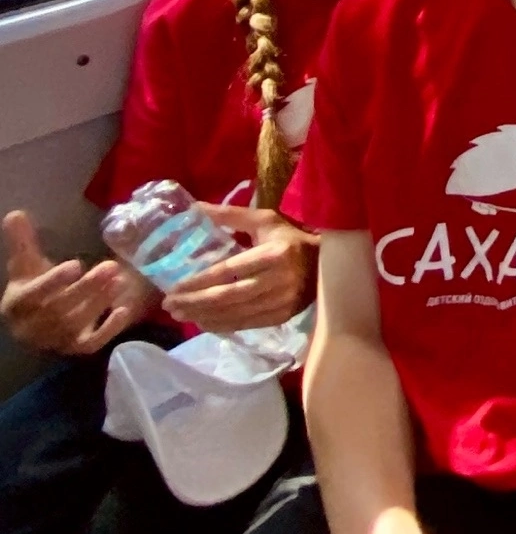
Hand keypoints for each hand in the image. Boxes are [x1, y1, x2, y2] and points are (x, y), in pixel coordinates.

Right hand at [3, 210, 150, 355]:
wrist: (34, 322)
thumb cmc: (33, 287)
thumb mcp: (25, 265)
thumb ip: (22, 242)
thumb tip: (16, 213)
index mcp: (17, 304)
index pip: (33, 295)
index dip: (53, 281)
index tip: (76, 264)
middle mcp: (31, 327)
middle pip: (59, 310)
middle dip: (86, 289)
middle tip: (111, 267)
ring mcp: (53, 341)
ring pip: (75, 325)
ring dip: (98, 303)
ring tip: (119, 280)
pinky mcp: (74, 350)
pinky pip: (91, 344)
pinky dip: (108, 330)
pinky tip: (124, 311)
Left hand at [167, 206, 316, 331]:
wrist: (328, 264)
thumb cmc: (290, 238)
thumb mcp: (264, 220)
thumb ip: (229, 215)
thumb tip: (193, 208)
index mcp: (273, 254)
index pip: (228, 271)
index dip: (198, 282)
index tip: (172, 288)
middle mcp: (278, 280)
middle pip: (228, 296)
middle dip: (194, 302)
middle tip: (169, 305)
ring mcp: (282, 301)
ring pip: (235, 313)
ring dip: (204, 316)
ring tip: (180, 315)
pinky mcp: (283, 315)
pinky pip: (247, 323)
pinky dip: (222, 325)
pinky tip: (204, 323)